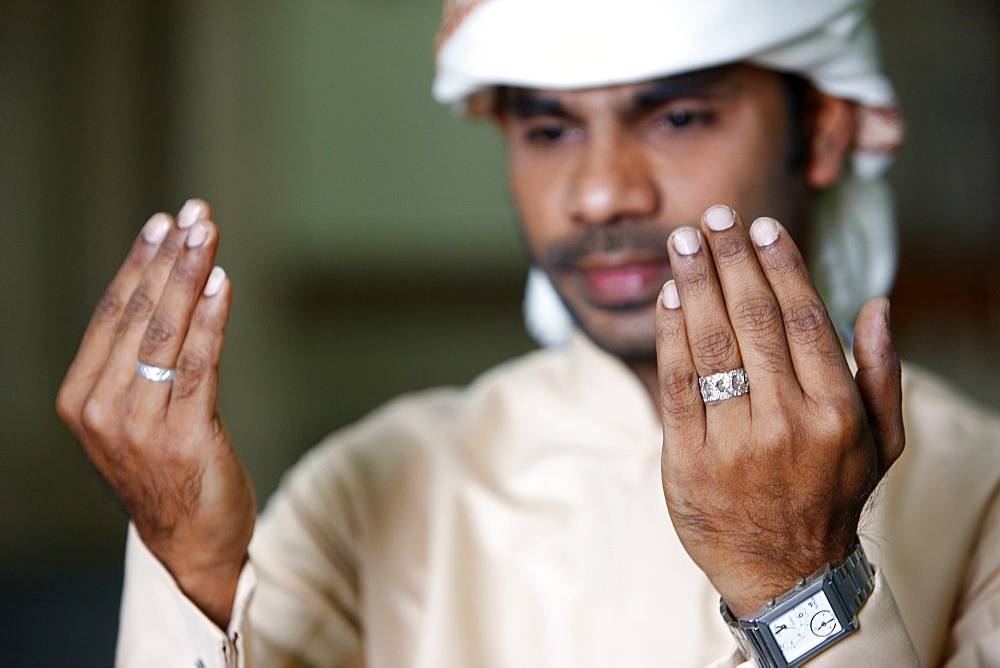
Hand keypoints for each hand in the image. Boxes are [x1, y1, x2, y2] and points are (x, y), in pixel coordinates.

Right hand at [57, 199, 254, 627]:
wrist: (192, 545)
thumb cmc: (167, 474)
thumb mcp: (134, 419)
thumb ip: (137, 368)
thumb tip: (164, 296)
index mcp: (83, 399)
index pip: (112, 314)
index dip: (139, 262)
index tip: (164, 222)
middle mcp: (104, 409)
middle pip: (139, 314)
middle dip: (170, 257)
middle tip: (195, 213)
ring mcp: (141, 425)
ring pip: (168, 332)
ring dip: (191, 276)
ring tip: (208, 233)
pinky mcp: (185, 436)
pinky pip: (199, 364)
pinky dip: (211, 320)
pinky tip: (221, 285)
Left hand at [655, 204, 903, 617]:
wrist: (785, 572)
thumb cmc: (833, 495)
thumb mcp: (882, 443)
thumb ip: (883, 373)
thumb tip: (878, 304)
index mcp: (836, 410)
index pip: (804, 319)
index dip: (780, 267)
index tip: (762, 228)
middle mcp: (786, 421)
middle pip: (753, 320)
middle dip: (731, 260)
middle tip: (715, 217)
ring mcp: (734, 441)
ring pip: (711, 344)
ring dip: (696, 283)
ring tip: (684, 241)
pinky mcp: (688, 458)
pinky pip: (676, 383)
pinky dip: (670, 335)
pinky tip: (667, 297)